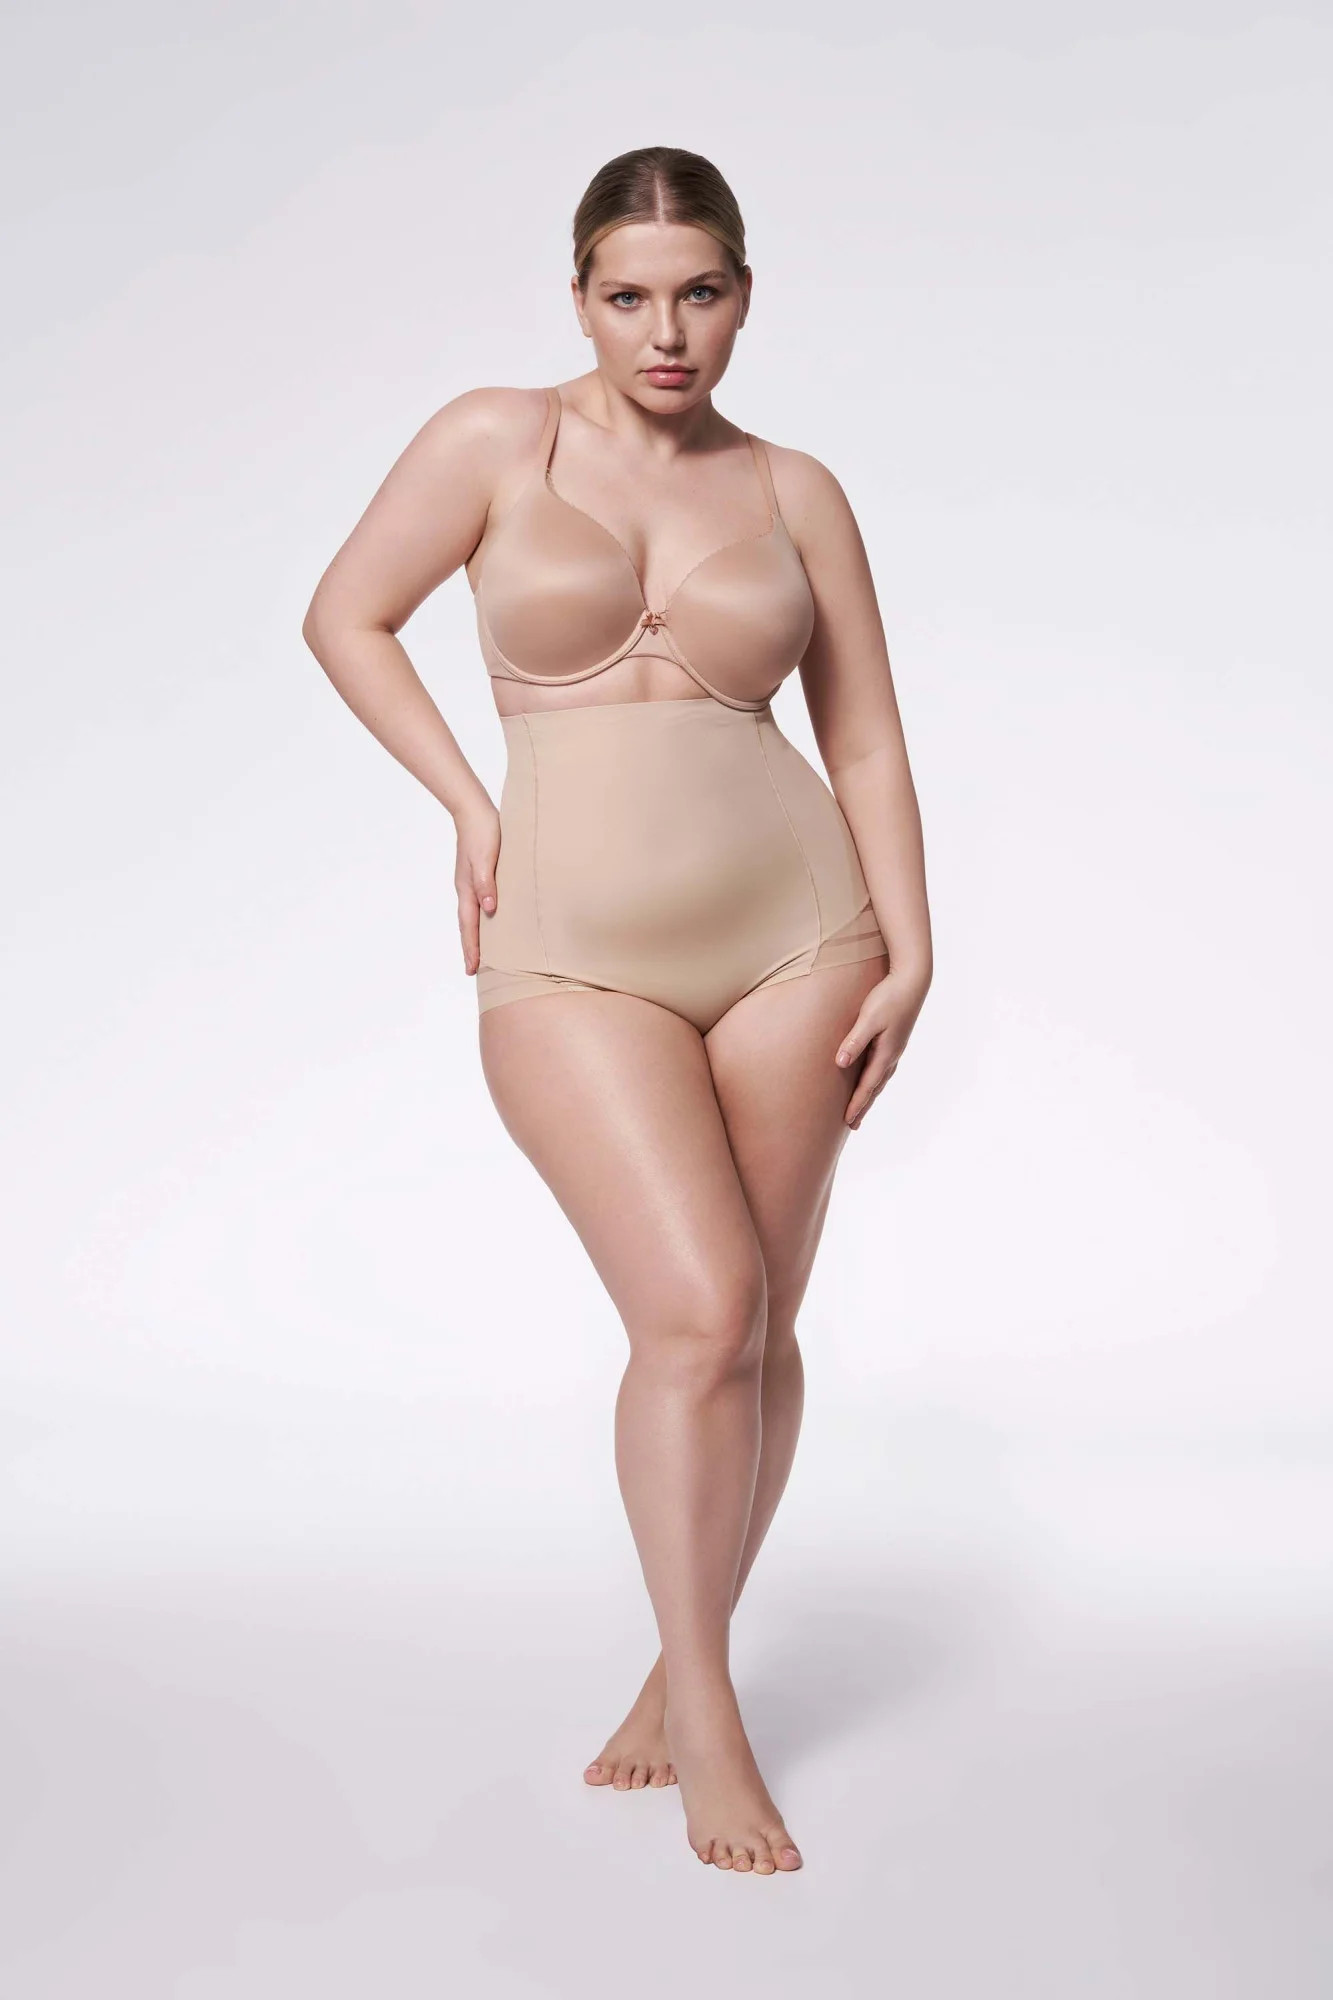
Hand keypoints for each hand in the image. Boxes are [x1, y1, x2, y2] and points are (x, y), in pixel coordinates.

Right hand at [453, 799, 500, 975]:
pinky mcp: (478, 875)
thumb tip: (489, 909)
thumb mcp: (486, 858)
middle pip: (467, 925)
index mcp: (467, 889)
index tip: (471, 969)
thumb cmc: (483, 832)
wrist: (474, 810)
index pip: (469, 926)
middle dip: (470, 948)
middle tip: (472, 969)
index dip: (471, 948)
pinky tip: (489, 919)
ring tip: (481, 951)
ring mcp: (470, 882)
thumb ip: (487, 883)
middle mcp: (467, 889)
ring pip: (472, 915)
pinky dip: (481, 918)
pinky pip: (478, 903)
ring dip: (475, 935)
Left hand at [835, 967, 929, 1129]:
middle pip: (875, 1087)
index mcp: (886, 1053)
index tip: (848, 1121)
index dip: (857, 1104)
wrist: (912, 980)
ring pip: (880, 1079)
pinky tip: (872, 1079)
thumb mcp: (869, 1019)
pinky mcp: (894, 1039)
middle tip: (853, 1125)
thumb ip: (855, 1041)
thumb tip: (841, 1064)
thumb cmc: (889, 997)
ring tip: (861, 1107)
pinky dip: (875, 1080)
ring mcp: (895, 1048)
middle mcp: (892, 1055)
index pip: (868, 1086)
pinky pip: (882, 1067)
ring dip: (870, 1095)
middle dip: (864, 1106)